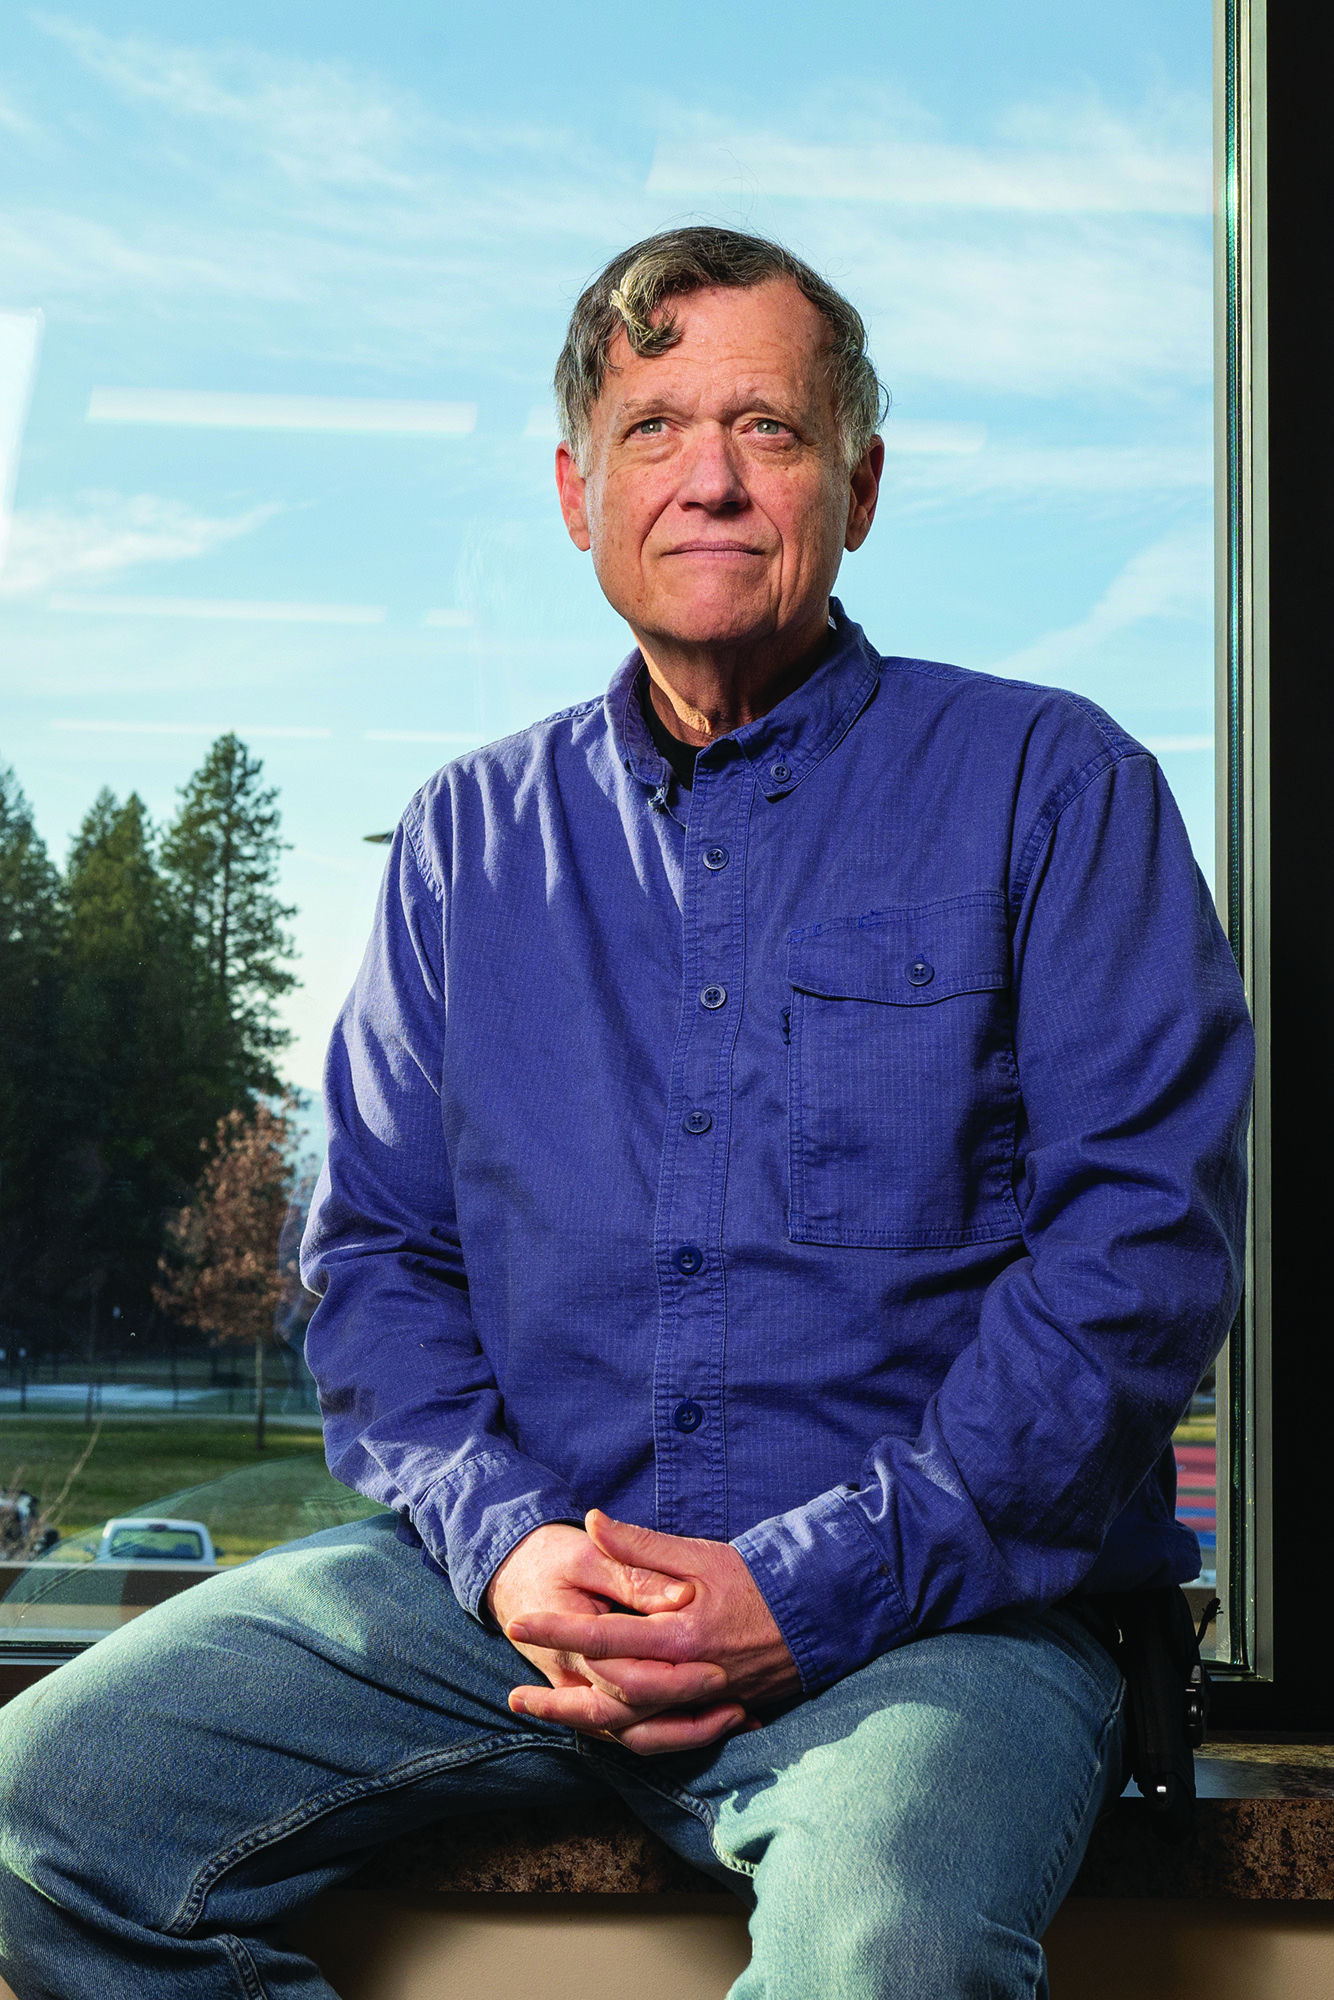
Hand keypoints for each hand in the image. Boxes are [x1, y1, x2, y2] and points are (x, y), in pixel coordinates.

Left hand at [503, 1510, 800, 1755]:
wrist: (820, 1615)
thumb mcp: (699, 1553)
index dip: (559, 1631)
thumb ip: (642, 1546)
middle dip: (561, 1700)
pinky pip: (662, 1737)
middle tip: (516, 1697)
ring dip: (585, 1724)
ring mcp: (703, 1703)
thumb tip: (594, 1522)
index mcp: (681, 1634)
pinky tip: (597, 1727)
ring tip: (545, 1716)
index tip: (519, 1624)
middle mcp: (689, 1677)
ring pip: (634, 1729)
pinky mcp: (713, 1713)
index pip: (606, 1638)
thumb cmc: (757, 1578)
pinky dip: (625, 1736)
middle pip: (611, 1702)